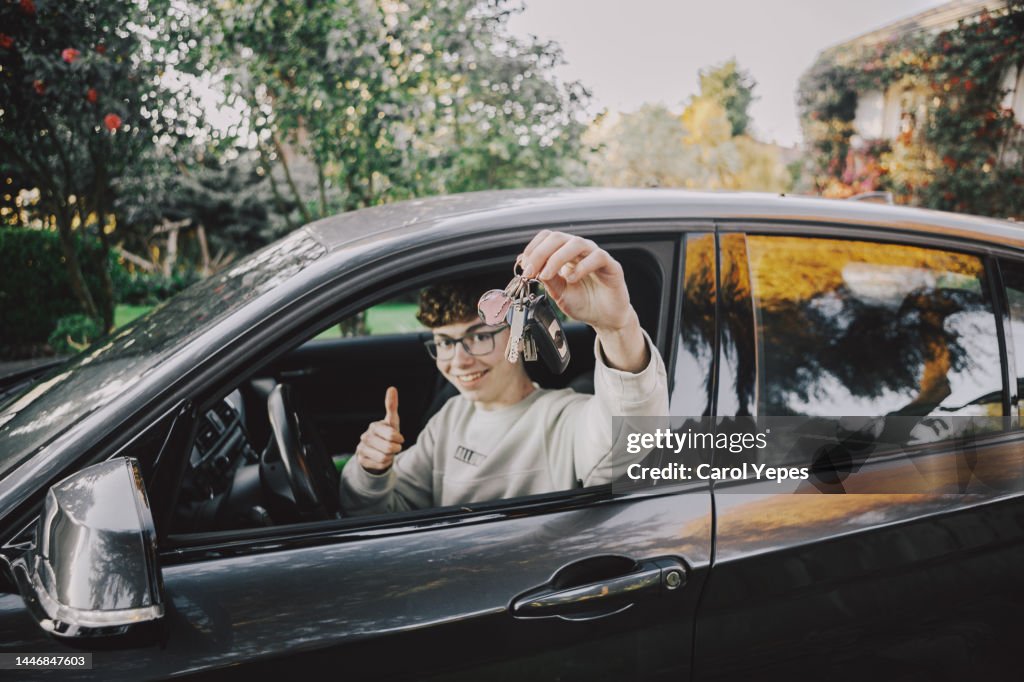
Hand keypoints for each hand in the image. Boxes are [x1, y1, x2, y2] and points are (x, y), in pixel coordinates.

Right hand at [356, 386, 403, 473]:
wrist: (376, 451)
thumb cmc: (387, 435)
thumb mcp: (392, 422)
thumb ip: (392, 406)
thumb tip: (392, 388)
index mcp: (374, 426)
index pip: (392, 434)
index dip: (399, 439)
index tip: (399, 438)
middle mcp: (366, 436)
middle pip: (388, 447)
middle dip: (395, 449)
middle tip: (394, 447)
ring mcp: (362, 448)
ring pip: (384, 457)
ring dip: (390, 457)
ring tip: (387, 452)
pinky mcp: (361, 460)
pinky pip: (380, 465)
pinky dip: (384, 464)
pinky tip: (381, 458)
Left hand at [519, 230, 633, 333]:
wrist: (604, 318)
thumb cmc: (584, 303)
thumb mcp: (558, 292)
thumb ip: (547, 279)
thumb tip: (527, 265)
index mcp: (566, 253)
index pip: (548, 238)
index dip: (533, 248)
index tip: (525, 267)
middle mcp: (581, 250)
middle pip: (558, 237)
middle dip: (540, 253)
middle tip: (531, 272)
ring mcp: (596, 255)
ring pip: (576, 243)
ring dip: (557, 258)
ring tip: (547, 276)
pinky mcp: (611, 265)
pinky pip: (597, 257)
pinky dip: (581, 267)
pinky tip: (572, 279)